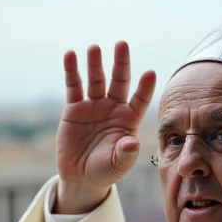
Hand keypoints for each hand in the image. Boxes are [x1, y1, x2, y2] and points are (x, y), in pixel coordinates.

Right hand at [55, 41, 156, 212]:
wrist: (81, 176)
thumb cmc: (105, 171)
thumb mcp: (117, 166)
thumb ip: (125, 154)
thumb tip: (133, 143)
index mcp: (129, 120)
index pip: (140, 100)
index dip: (145, 88)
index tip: (151, 73)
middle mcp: (113, 108)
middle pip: (119, 81)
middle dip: (121, 63)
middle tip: (122, 44)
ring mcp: (93, 106)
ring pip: (96, 80)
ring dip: (95, 63)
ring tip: (94, 48)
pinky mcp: (73, 109)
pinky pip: (73, 86)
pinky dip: (72, 70)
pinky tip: (70, 55)